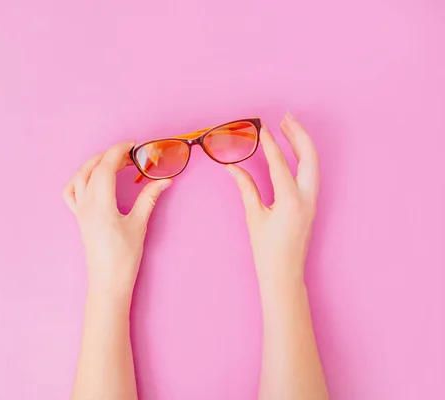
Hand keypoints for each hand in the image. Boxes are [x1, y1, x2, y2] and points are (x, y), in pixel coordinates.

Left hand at [63, 142, 171, 299]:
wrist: (107, 282)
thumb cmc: (124, 257)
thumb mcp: (139, 225)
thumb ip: (149, 198)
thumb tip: (164, 180)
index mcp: (100, 204)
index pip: (106, 167)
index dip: (119, 151)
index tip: (133, 145)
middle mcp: (86, 204)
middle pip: (92, 168)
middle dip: (109, 155)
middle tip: (129, 154)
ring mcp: (80, 211)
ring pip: (79, 177)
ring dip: (94, 164)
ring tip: (112, 162)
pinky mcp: (79, 219)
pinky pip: (71, 193)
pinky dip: (79, 180)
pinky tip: (92, 180)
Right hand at [226, 113, 318, 287]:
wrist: (285, 275)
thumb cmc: (267, 251)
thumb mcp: (254, 217)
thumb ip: (245, 188)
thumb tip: (232, 167)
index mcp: (290, 200)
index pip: (280, 163)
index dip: (270, 144)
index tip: (262, 127)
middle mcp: (307, 197)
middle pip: (309, 156)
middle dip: (298, 134)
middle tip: (285, 117)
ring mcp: (312, 201)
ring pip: (313, 163)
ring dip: (302, 143)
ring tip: (289, 127)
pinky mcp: (311, 205)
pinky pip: (311, 174)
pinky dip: (303, 158)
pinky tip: (293, 151)